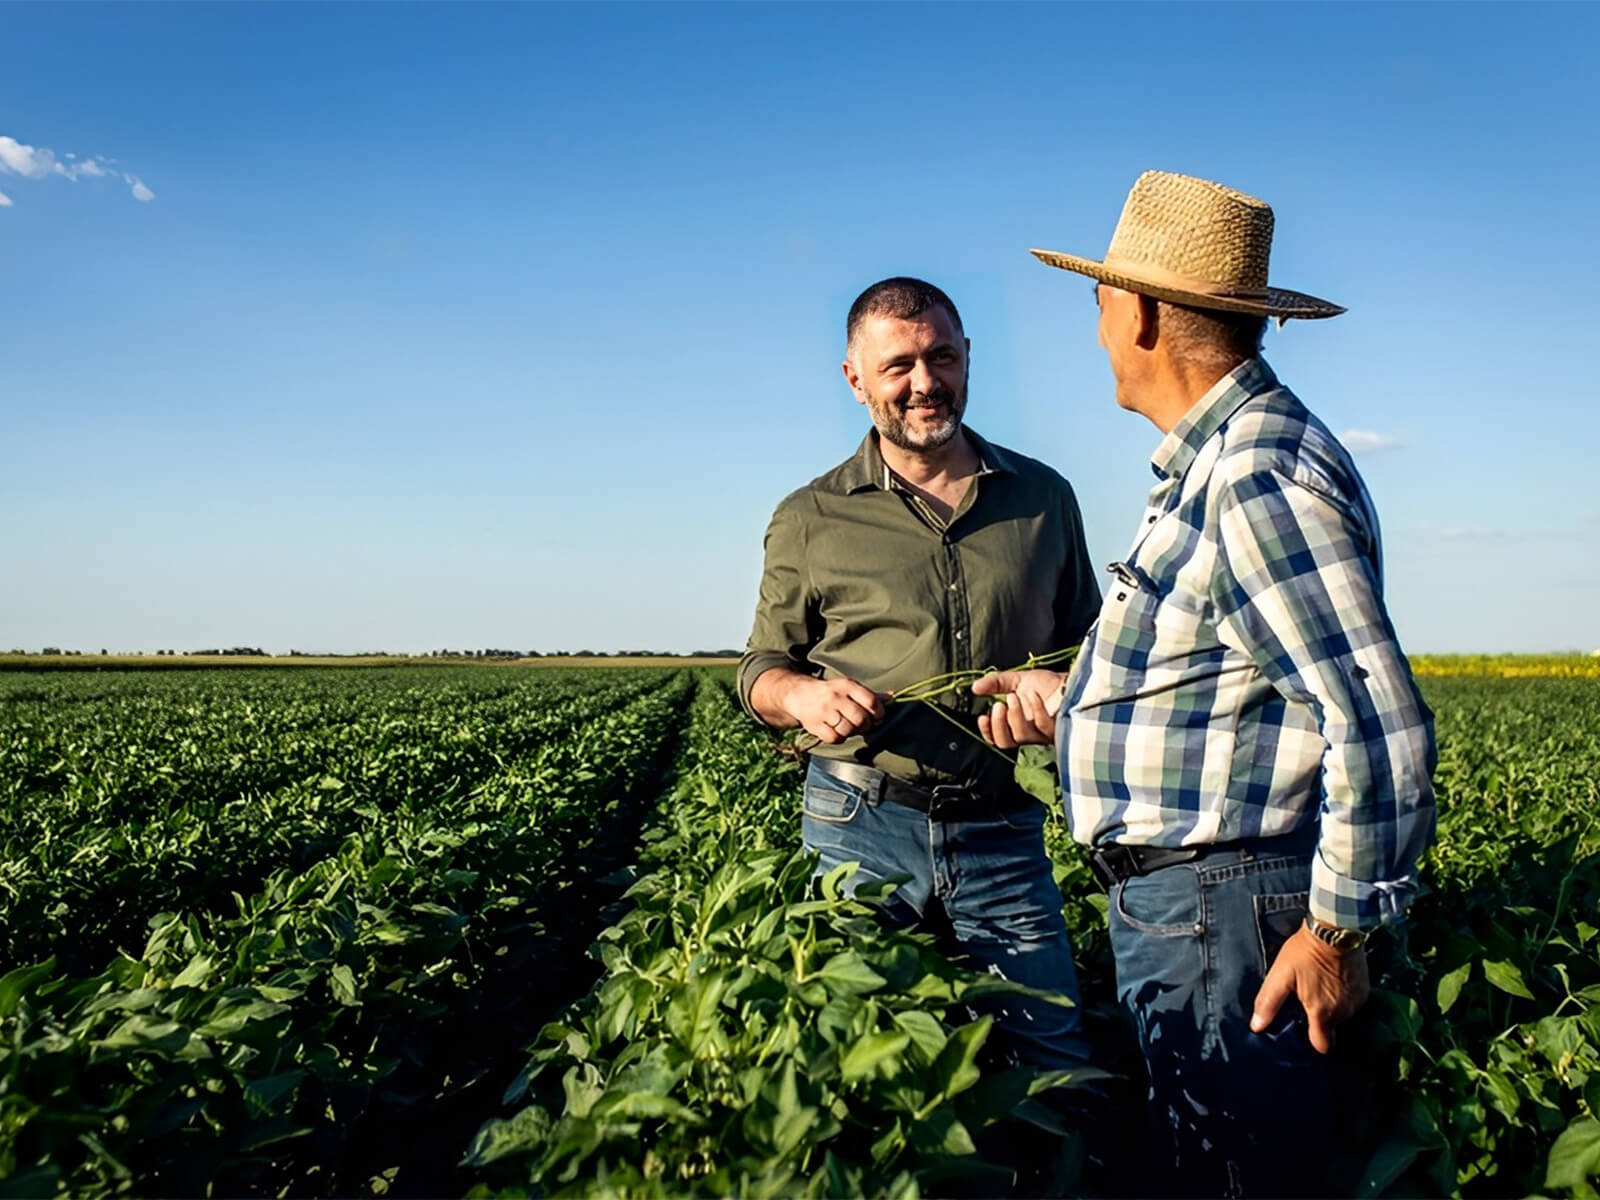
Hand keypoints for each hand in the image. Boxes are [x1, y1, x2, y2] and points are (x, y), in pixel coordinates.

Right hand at [782, 676, 885, 744]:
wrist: (800, 694)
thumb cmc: (831, 692)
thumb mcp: (850, 688)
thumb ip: (871, 695)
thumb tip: (892, 697)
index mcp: (847, 685)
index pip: (870, 701)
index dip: (878, 713)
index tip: (878, 717)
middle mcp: (835, 697)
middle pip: (860, 718)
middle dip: (866, 725)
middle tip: (863, 725)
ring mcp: (824, 711)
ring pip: (848, 730)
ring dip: (852, 732)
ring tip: (849, 727)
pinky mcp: (815, 724)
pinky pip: (834, 738)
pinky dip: (839, 738)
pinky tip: (838, 732)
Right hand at [970, 669, 1065, 748]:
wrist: (1073, 680)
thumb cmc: (1047, 685)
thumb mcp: (1016, 680)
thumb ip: (995, 684)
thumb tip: (975, 688)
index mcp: (1016, 725)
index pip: (997, 739)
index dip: (987, 732)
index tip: (982, 716)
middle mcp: (1029, 734)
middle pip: (1006, 743)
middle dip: (998, 724)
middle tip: (999, 705)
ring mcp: (1043, 734)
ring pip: (1022, 736)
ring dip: (1014, 715)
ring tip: (1014, 696)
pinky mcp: (1058, 730)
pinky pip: (1042, 726)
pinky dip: (1035, 709)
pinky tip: (1033, 695)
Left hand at [1250, 924, 1369, 1053]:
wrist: (1334, 928)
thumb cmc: (1304, 952)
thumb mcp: (1281, 975)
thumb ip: (1269, 1003)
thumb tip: (1257, 1026)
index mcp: (1323, 1013)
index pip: (1322, 1045)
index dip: (1312, 1039)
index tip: (1302, 1026)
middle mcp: (1344, 1012)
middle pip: (1331, 1029)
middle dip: (1319, 1018)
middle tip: (1306, 997)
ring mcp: (1357, 1001)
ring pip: (1342, 1015)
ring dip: (1331, 1006)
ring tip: (1318, 985)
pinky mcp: (1365, 989)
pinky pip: (1352, 1002)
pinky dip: (1342, 995)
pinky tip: (1331, 979)